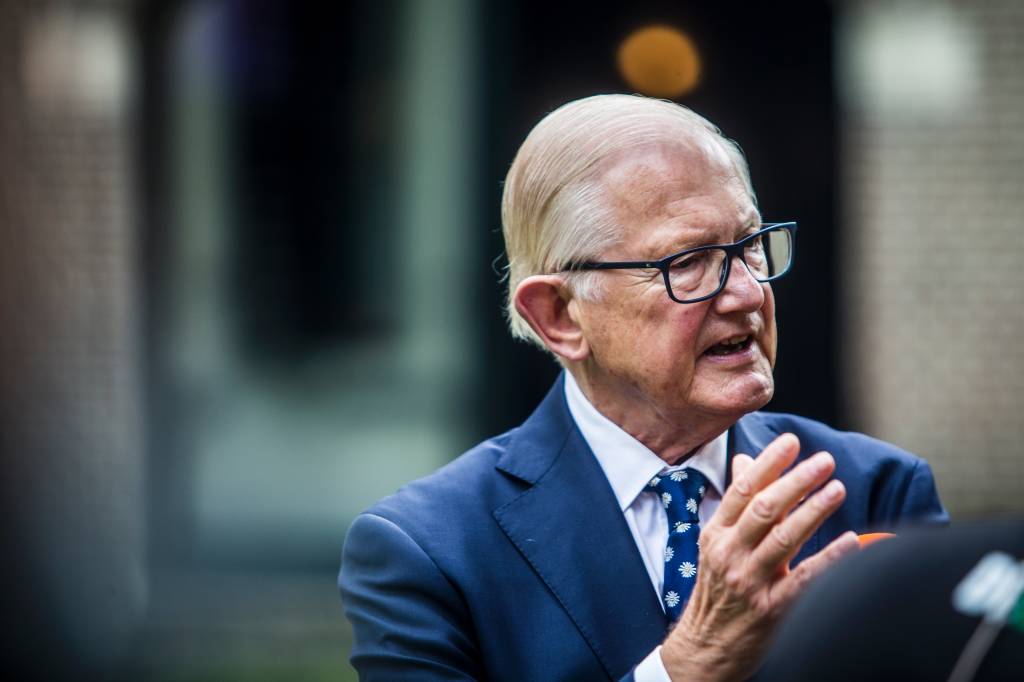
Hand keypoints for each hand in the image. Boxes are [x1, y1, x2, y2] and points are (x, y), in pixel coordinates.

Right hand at [659, 433, 859, 681]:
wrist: (706, 647)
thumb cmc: (717, 590)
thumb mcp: (718, 543)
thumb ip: (738, 503)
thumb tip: (747, 461)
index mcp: (717, 533)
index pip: (742, 490)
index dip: (768, 463)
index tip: (791, 442)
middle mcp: (730, 554)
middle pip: (764, 509)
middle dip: (796, 481)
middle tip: (823, 462)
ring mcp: (750, 581)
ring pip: (783, 538)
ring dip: (813, 511)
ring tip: (837, 489)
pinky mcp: (770, 608)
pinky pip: (803, 580)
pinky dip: (828, 560)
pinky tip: (850, 541)